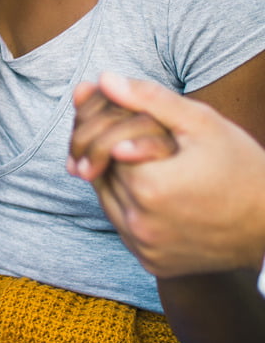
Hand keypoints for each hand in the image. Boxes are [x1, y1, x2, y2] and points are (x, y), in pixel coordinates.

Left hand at [69, 72, 264, 277]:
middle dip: (112, 148)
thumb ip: (148, 98)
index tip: (140, 119)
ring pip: (106, 198)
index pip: (105, 142)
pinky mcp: (151, 263)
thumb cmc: (241, 167)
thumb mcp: (201, 123)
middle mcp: (141, 224)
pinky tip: (150, 188)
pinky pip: (122, 225)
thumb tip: (103, 80)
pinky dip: (126, 204)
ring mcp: (145, 248)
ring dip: (115, 175)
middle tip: (141, 139)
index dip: (119, 124)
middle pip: (101, 170)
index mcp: (149, 187)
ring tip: (145, 161)